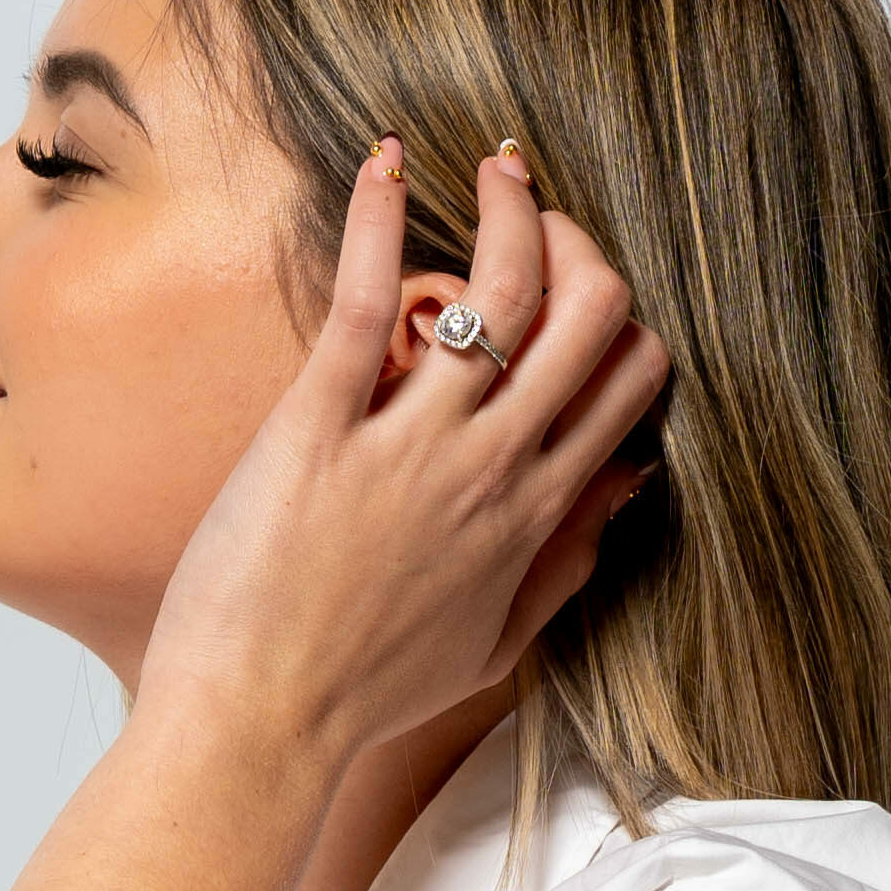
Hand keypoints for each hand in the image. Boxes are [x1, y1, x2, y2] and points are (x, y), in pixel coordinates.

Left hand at [140, 142, 668, 767]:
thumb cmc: (362, 697)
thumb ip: (563, 565)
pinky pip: (367, 299)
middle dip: (581, 241)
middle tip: (537, 213)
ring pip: (505, 288)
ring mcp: (410, 446)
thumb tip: (620, 491)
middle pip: (594, 314)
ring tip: (493, 169)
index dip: (625, 315)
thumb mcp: (490, 646)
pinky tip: (383, 161)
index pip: (631, 381)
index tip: (582, 289)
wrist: (259, 729)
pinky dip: (378, 216)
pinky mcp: (320, 429)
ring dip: (510, 205)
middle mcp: (489, 468)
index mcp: (533, 514)